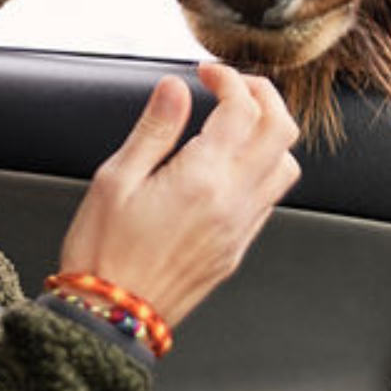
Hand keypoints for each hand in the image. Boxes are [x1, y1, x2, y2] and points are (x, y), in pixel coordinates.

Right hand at [58, 61, 301, 325]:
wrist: (113, 316)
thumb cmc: (104, 252)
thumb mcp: (116, 179)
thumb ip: (154, 129)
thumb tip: (174, 88)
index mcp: (202, 176)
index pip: (241, 108)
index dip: (227, 78)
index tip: (205, 73)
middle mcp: (233, 200)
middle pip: (281, 129)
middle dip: (262, 95)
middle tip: (231, 87)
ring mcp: (241, 227)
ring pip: (286, 165)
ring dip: (270, 133)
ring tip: (237, 123)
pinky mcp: (237, 249)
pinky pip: (270, 199)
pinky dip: (262, 169)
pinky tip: (230, 166)